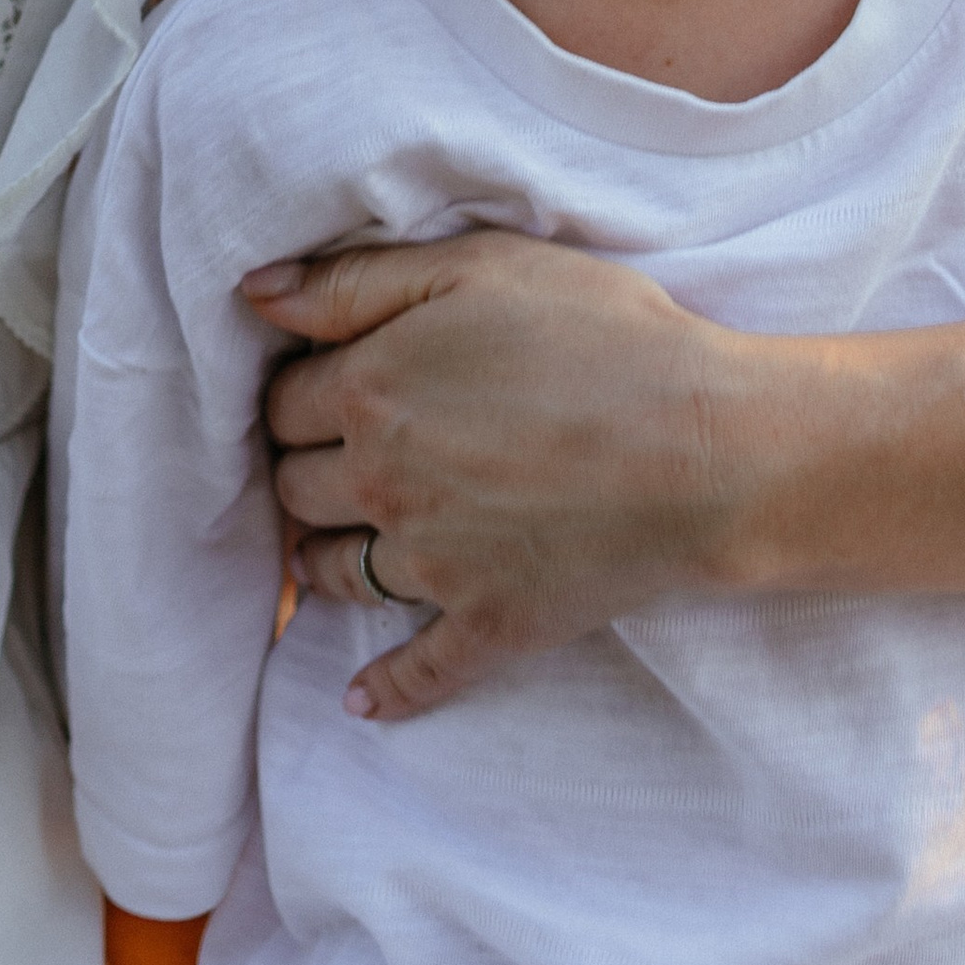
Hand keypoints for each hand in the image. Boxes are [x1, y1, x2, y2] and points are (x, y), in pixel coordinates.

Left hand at [246, 229, 758, 719]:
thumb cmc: (604, 336)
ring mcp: (432, 566)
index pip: (285, 401)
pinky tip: (360, 698)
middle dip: (305, 469)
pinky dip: (382, 690)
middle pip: (296, 489)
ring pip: (332, 574)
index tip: (326, 384)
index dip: (300, 388)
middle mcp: (383, 484)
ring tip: (340, 541)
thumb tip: (255, 295)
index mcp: (371, 391)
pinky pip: (414, 672)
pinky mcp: (486, 625)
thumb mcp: (479, 266)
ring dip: (323, 558)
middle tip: (335, 455)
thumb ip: (356, 279)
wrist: (710, 448)